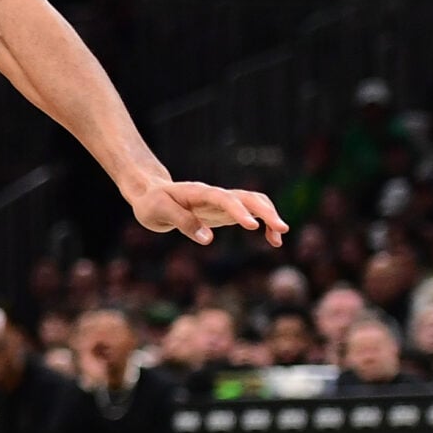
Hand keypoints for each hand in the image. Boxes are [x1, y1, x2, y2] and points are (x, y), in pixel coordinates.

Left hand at [129, 180, 287, 247]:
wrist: (150, 195)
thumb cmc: (152, 203)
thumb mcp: (159, 212)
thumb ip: (183, 222)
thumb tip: (207, 239)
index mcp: (199, 192)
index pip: (223, 199)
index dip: (239, 211)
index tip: (252, 226)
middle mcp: (215, 195)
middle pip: (247, 197)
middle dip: (265, 212)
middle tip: (281, 229)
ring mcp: (222, 202)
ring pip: (254, 202)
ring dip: (270, 216)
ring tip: (279, 238)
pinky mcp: (225, 211)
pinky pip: (251, 213)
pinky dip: (265, 223)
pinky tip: (273, 240)